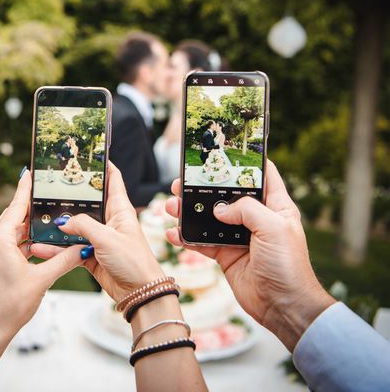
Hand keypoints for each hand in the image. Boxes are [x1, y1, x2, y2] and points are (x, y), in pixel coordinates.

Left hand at [0, 170, 82, 335]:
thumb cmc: (10, 306)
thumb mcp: (42, 280)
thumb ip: (64, 260)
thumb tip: (83, 248)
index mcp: (0, 240)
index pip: (15, 206)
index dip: (25, 189)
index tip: (29, 173)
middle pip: (13, 216)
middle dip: (29, 206)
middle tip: (44, 191)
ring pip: (11, 230)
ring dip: (27, 224)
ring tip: (44, 215)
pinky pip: (8, 242)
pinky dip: (22, 239)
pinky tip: (36, 240)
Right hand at [31, 162, 163, 301]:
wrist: (139, 293)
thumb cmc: (134, 262)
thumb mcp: (107, 238)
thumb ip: (84, 225)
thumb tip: (64, 221)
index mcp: (120, 209)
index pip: (112, 179)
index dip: (101, 166)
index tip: (87, 155)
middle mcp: (109, 221)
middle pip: (87, 202)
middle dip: (69, 197)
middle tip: (49, 187)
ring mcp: (99, 238)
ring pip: (75, 227)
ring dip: (59, 226)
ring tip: (39, 220)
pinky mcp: (91, 255)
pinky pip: (70, 248)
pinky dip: (57, 249)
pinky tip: (42, 247)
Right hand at [165, 160, 334, 350]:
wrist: (283, 306)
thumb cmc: (288, 266)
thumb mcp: (273, 228)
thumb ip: (246, 210)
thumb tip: (219, 209)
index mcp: (275, 207)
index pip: (262, 176)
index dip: (244, 163)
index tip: (222, 153)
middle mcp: (256, 219)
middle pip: (226, 195)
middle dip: (203, 188)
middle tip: (181, 184)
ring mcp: (238, 237)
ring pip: (209, 218)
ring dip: (189, 212)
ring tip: (171, 207)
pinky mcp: (225, 255)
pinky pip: (201, 242)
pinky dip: (186, 238)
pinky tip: (173, 234)